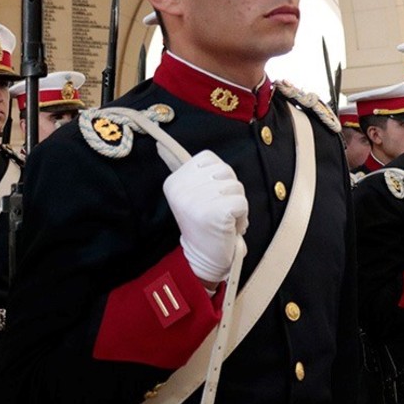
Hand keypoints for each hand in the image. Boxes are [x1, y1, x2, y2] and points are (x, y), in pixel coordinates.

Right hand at [162, 150, 247, 283]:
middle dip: (229, 191)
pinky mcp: (216, 211)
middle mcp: (182, 188)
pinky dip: (242, 217)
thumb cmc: (204, 225)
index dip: (217, 178)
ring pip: (236, 186)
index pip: (208, 158)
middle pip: (226, 170)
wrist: (203, 259)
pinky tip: (229, 228)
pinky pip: (243, 202)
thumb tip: (160, 144)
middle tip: (217, 211)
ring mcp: (199, 199)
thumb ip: (188, 171)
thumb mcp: (191, 194)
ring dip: (237, 205)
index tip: (207, 198)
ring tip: (223, 220)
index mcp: (174, 180)